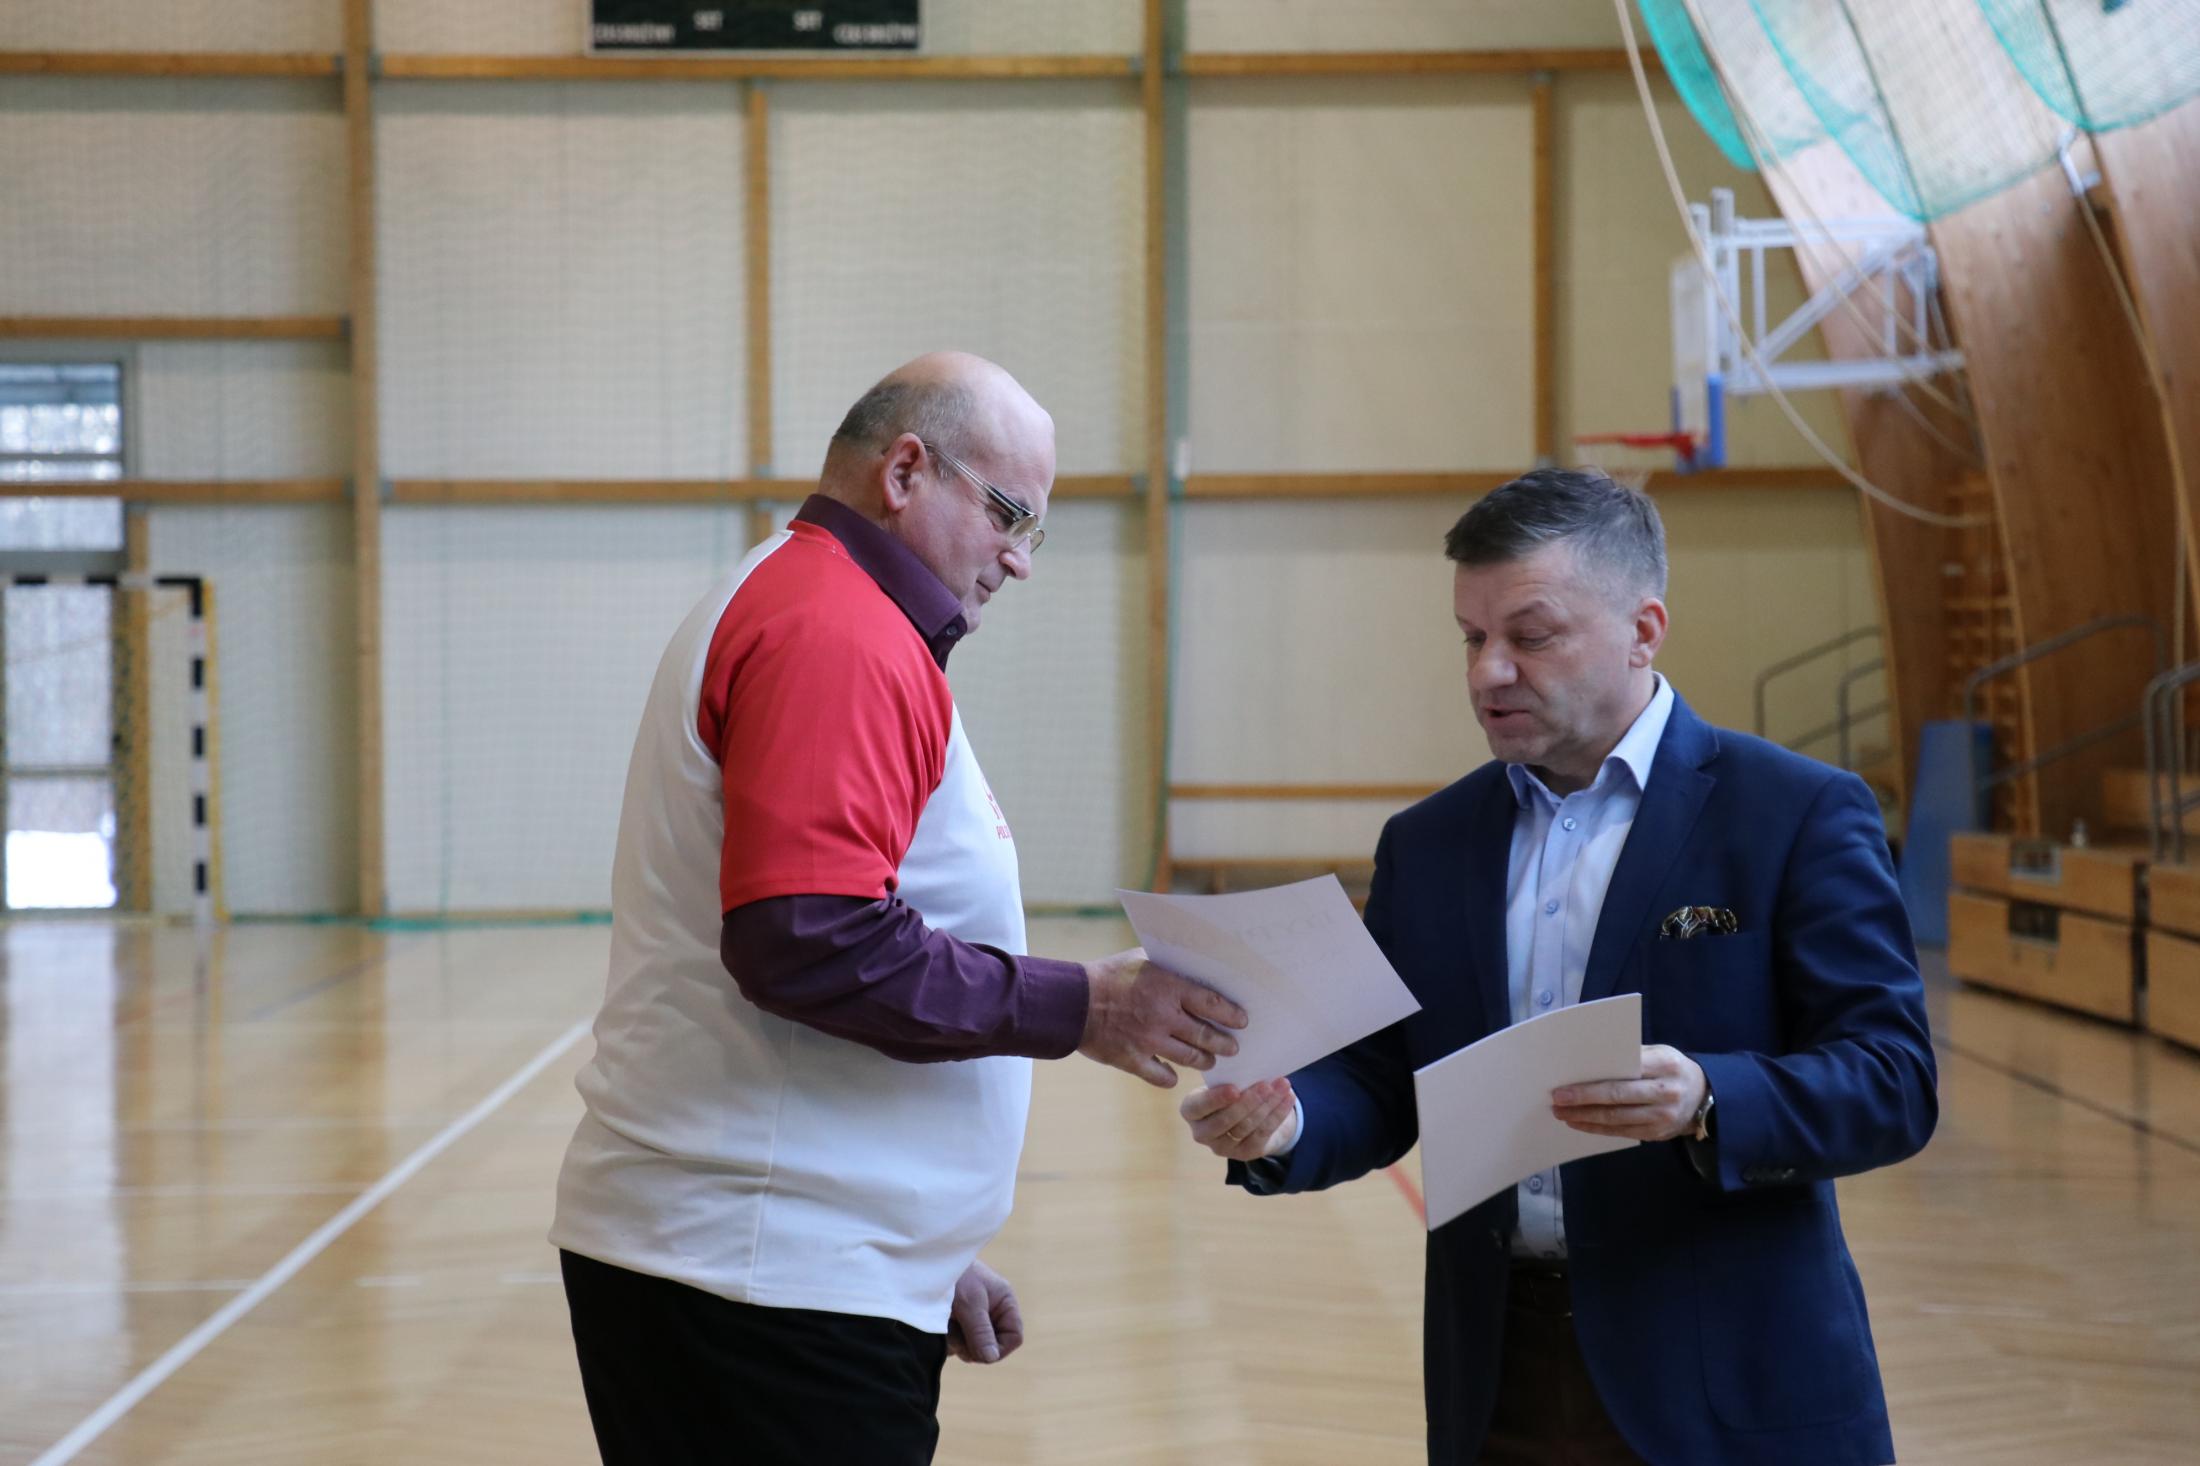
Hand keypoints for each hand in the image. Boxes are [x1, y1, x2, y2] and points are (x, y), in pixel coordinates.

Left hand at [947, 1259, 1022, 1364]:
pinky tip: (939, 1324)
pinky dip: (946, 1339)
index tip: (979, 1351)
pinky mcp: (957, 1325)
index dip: (1000, 1349)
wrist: (925, 1264)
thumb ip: (980, 1332)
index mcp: (1004, 1304)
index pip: (1014, 1337)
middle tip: (955, 1334)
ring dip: (956, 1342)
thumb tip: (991, 1358)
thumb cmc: (954, 1277)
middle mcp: (992, 1313)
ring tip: (945, 1323)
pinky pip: (955, 1344)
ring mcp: (974, 1320)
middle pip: (991, 1347)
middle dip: (972, 1346)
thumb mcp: (969, 1303)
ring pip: (971, 1348)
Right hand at [1077, 947, 1247, 1087]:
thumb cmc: (1107, 975)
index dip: (1232, 1014)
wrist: (1070, 1001)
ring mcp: (1149, 1041)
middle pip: (1207, 1036)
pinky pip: (1162, 1076)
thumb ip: (1168, 965)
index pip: (1213, 1003)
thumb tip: (1193, 962)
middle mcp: (1164, 1016)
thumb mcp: (1140, 959)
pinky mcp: (1132, 1060)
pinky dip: (1171, 1076)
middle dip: (1225, 1044)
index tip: (1242, 1021)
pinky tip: (1174, 1072)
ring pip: (1190, 1058)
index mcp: (1169, 987)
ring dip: (1204, 1060)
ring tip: (1209, 1059)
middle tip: (1233, 1047)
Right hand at [1179, 1079, 1298, 1160]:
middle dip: (1248, 1102)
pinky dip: (1277, 1115)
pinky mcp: (1244, 1153)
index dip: (1216, 1099)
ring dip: (1268, 1105)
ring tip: (1282, 1086)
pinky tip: (1287, 1099)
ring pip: (1247, 1127)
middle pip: (1225, 1120)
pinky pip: (1263, 1133)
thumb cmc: (1230, 1089)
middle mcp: (1202, 1133)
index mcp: (1191, 1110)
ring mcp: (1223, 1147)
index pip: (1199, 1107)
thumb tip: (1252, 1066)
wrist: (1245, 1113)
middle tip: (1266, 1085)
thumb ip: (1229, 1078)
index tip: (1235, 1089)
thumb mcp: (1222, 1082)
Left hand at [1551, 1044, 1706, 1141]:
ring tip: (1562, 1113)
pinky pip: (1621, 1132)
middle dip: (1582, 1100)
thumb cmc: (1672, 1069)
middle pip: (1617, 1098)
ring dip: (1585, 1117)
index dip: (1592, 1081)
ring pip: (1616, 1119)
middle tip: (1556, 1100)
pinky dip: (1597, 1128)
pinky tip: (1579, 1123)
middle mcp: (1665, 1093)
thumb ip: (1632, 1056)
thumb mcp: (1660, 1053)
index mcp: (1664, 1065)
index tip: (1565, 1084)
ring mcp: (1662, 1117)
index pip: (1623, 1072)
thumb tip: (1589, 1061)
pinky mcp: (1657, 1134)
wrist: (1706, 1098)